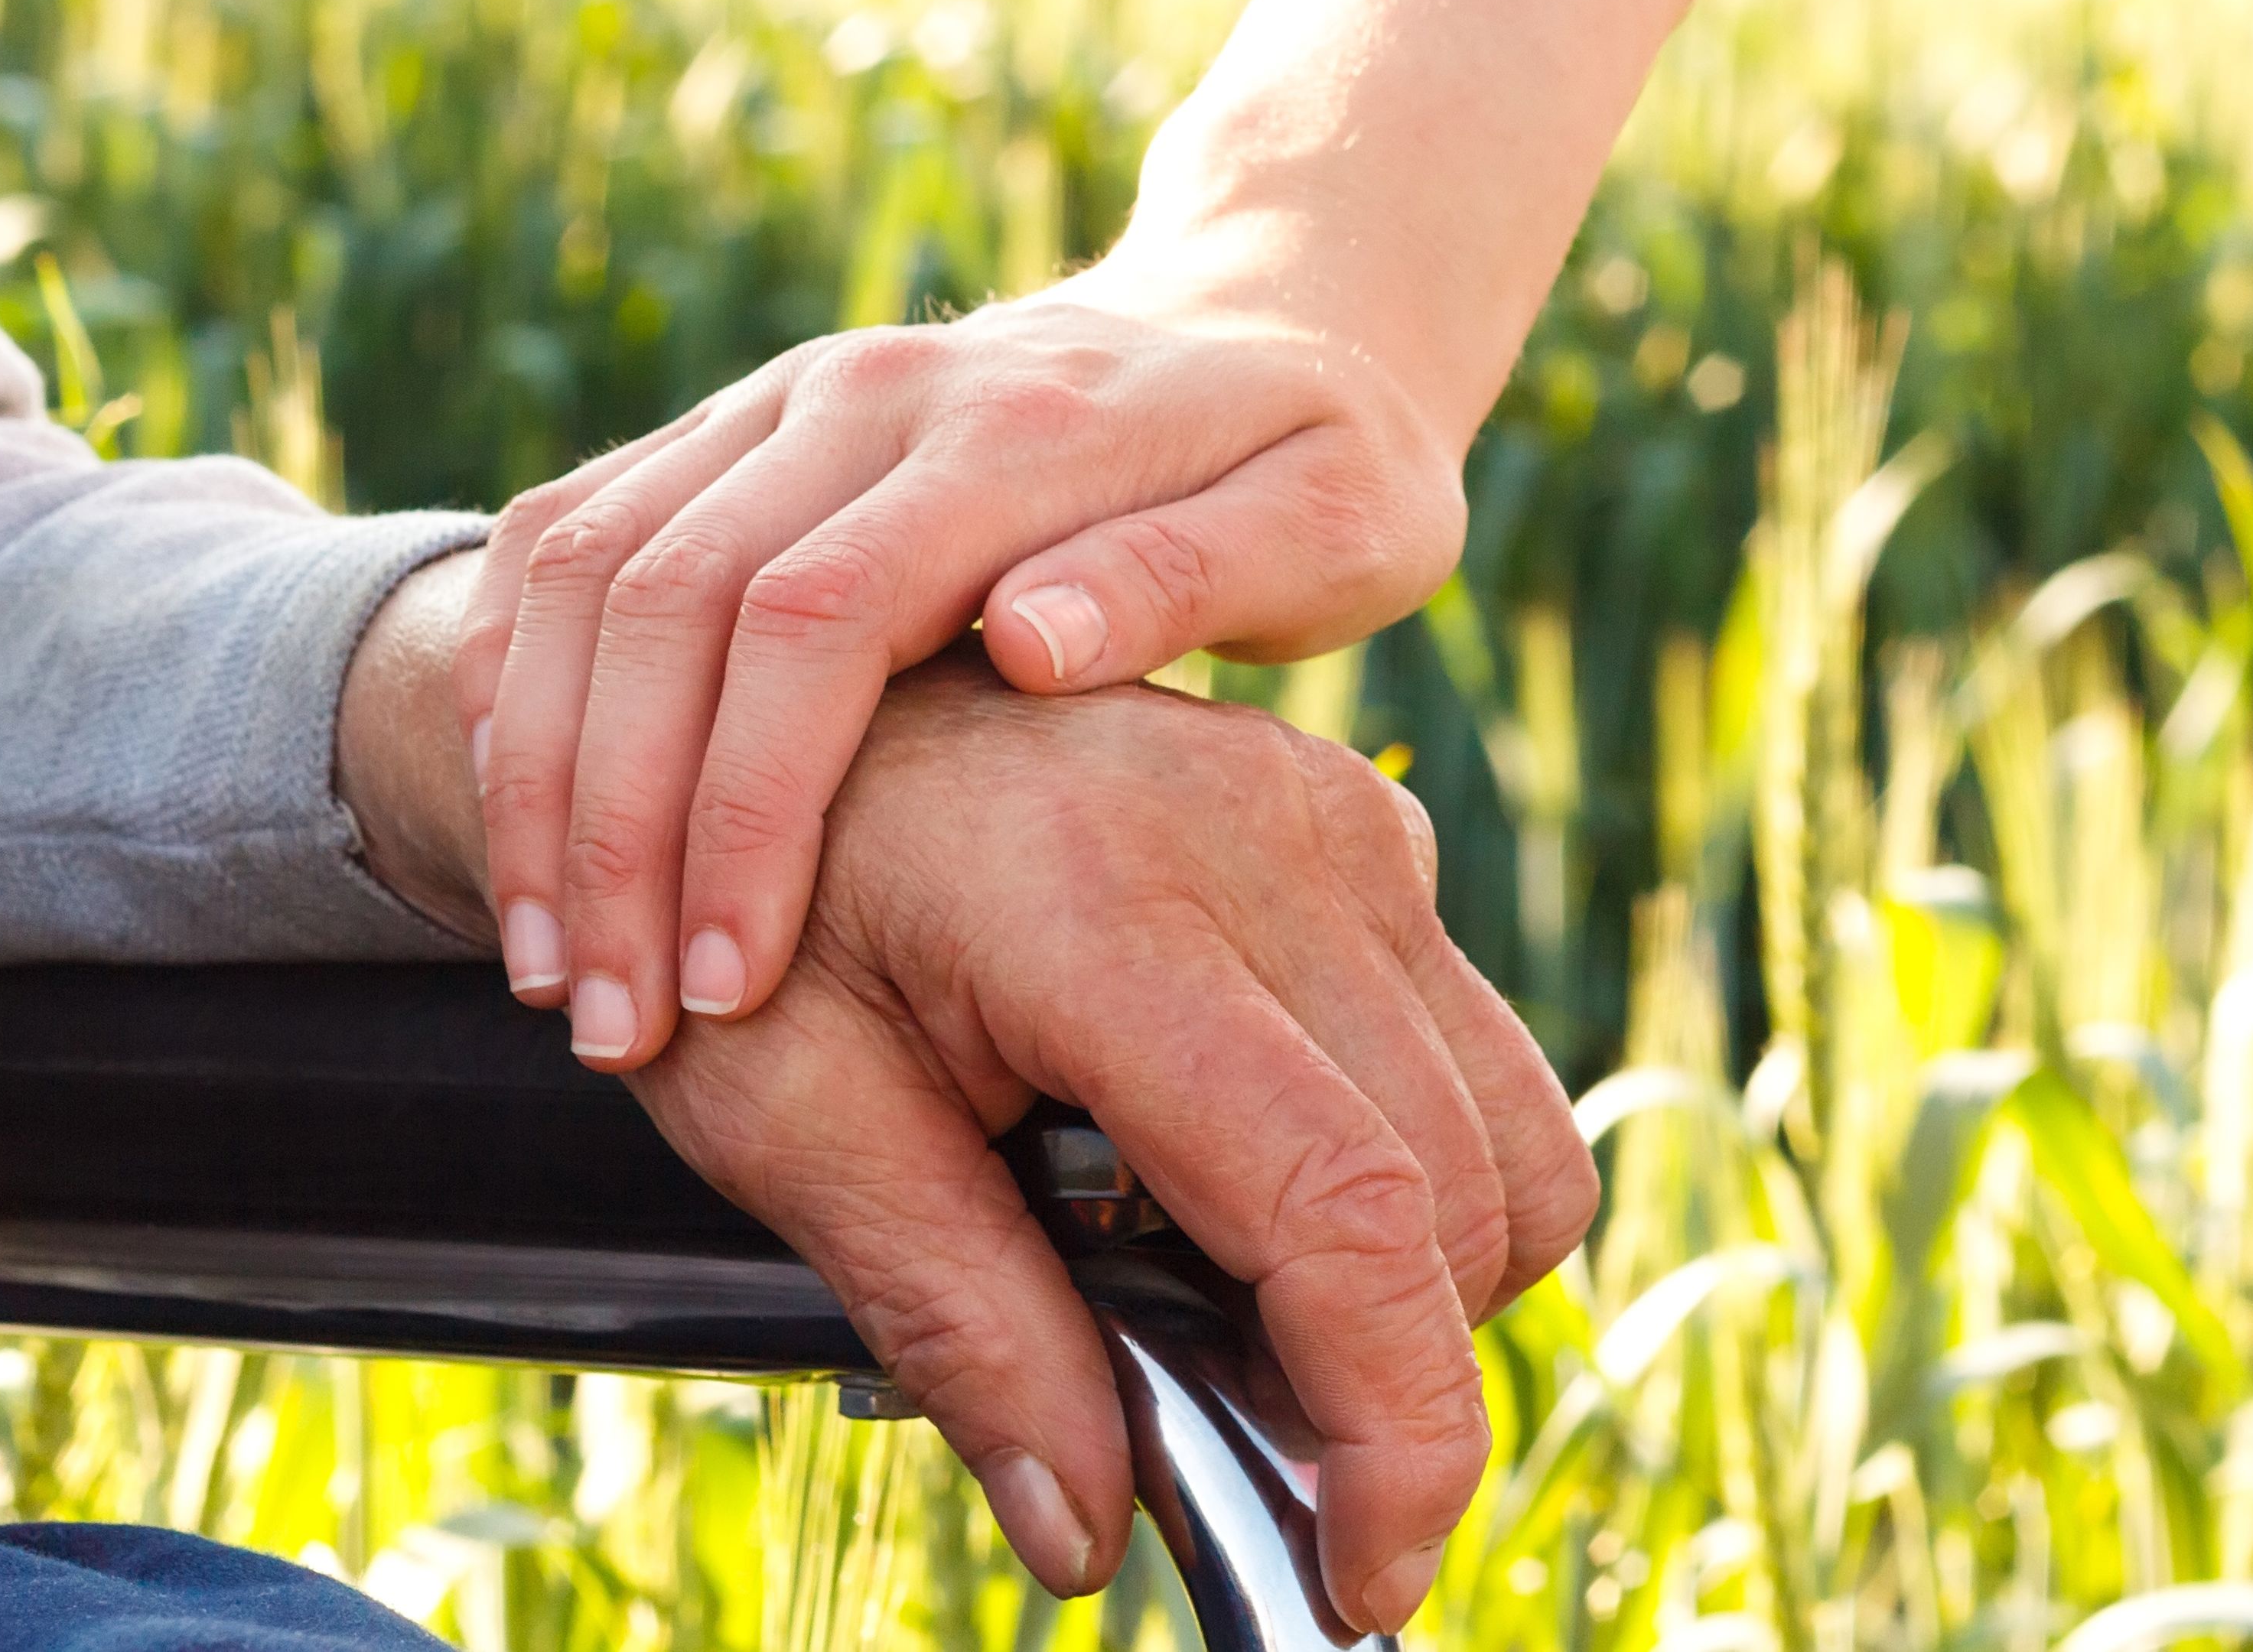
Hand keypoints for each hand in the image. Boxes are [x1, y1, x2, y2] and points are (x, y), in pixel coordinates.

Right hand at [453, 234, 1471, 1069]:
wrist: (1255, 315)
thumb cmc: (1321, 465)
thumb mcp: (1334, 523)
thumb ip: (1191, 576)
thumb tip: (1026, 644)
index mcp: (1011, 427)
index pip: (821, 610)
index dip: (749, 804)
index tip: (730, 986)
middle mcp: (866, 392)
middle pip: (667, 600)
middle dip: (615, 829)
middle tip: (611, 1025)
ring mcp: (781, 399)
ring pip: (587, 569)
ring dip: (544, 776)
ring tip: (551, 969)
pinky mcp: (732, 428)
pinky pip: (570, 538)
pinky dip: (522, 689)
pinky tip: (525, 840)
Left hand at [622, 646, 1595, 1633]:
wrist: (764, 688)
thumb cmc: (745, 896)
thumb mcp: (784, 1116)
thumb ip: (953, 1320)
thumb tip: (1089, 1531)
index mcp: (1109, 906)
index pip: (1348, 1206)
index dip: (1391, 1429)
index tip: (1359, 1579)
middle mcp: (1269, 837)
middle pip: (1458, 1195)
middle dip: (1386, 1379)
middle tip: (1215, 1433)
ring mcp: (1335, 815)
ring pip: (1506, 1132)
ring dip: (1409, 1275)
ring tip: (1216, 1300)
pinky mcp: (1357, 822)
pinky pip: (1466, 1051)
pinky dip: (1405, 1169)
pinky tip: (1235, 1179)